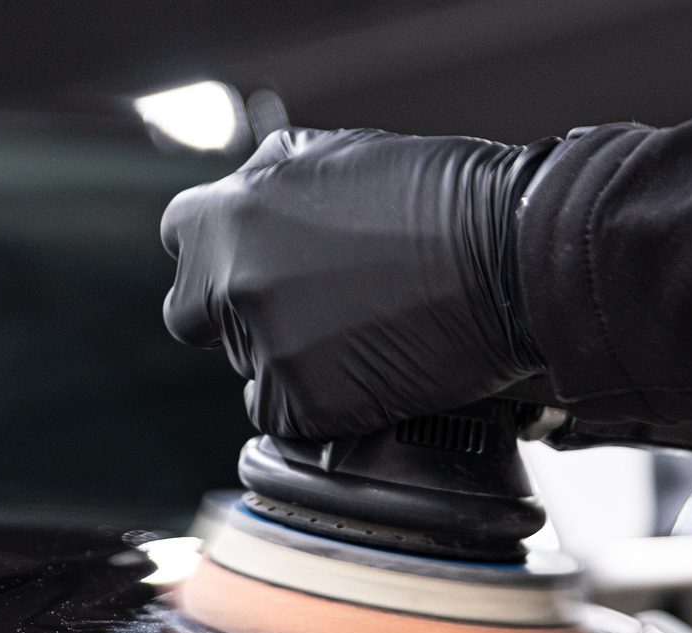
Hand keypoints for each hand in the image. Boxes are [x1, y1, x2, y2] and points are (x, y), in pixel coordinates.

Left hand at [161, 127, 557, 440]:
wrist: (509, 259)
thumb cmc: (443, 200)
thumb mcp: (335, 154)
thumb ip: (269, 186)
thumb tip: (242, 205)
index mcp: (231, 213)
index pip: (182, 242)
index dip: (216, 257)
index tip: (245, 269)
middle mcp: (235, 281)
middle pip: (195, 318)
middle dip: (237, 318)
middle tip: (301, 315)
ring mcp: (267, 347)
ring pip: (250, 373)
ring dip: (289, 363)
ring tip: (357, 340)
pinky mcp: (303, 403)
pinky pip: (287, 419)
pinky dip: (322, 406)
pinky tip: (368, 375)